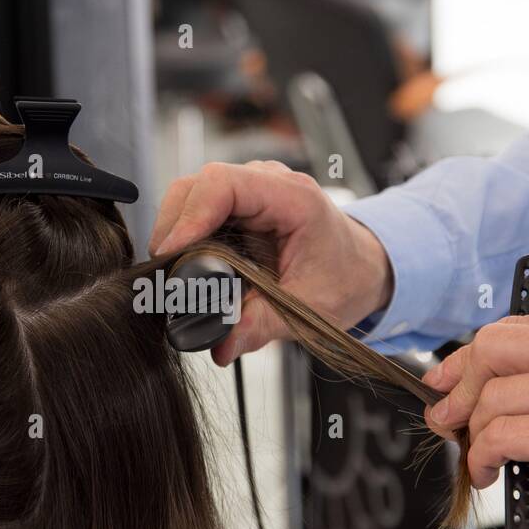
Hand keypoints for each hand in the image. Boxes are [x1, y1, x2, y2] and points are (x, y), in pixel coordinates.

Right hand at [148, 161, 392, 364]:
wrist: (362, 269)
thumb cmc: (346, 278)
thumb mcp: (309, 309)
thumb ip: (262, 326)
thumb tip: (221, 344)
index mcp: (293, 199)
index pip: (224, 184)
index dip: (190, 215)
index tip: (171, 252)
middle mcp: (269, 183)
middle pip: (198, 185)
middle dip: (173, 225)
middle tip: (165, 271)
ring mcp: (251, 191)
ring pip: (191, 193)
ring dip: (175, 229)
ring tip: (172, 270)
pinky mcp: (239, 206)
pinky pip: (199, 208)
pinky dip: (184, 233)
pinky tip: (184, 262)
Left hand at [421, 311, 528, 528]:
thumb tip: (469, 379)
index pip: (510, 329)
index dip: (467, 359)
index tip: (445, 383)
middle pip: (492, 349)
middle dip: (458, 388)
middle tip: (448, 420)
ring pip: (492, 399)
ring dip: (475, 436)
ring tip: (482, 458)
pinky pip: (500, 437)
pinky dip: (482, 458)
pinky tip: (489, 472)